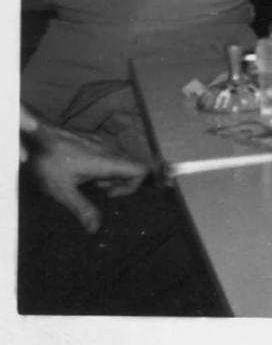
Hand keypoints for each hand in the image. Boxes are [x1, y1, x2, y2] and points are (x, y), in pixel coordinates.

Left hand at [29, 125, 147, 232]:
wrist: (35, 138)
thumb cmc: (48, 164)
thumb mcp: (63, 191)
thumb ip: (82, 208)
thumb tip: (95, 229)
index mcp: (106, 161)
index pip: (140, 169)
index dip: (133, 185)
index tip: (110, 194)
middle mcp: (109, 149)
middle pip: (131, 166)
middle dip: (118, 182)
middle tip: (95, 191)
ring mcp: (101, 142)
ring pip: (119, 159)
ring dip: (110, 174)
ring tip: (86, 182)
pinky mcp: (93, 139)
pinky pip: (109, 153)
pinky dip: (103, 166)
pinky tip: (82, 171)